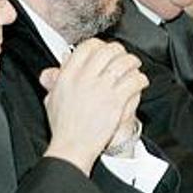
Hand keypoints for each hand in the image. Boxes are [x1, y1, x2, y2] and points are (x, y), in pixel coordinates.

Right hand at [42, 39, 148, 173]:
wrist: (73, 147)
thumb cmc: (63, 127)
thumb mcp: (51, 99)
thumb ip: (54, 81)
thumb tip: (53, 71)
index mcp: (68, 75)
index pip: (87, 47)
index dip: (99, 45)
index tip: (104, 49)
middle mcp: (85, 78)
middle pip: (108, 51)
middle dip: (119, 51)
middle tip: (123, 56)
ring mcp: (101, 89)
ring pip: (124, 63)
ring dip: (132, 62)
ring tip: (135, 66)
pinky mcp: (116, 100)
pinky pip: (133, 81)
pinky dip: (140, 79)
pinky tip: (140, 82)